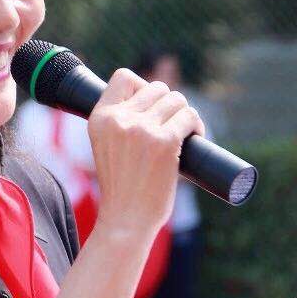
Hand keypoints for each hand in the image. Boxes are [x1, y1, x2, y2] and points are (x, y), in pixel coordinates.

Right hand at [87, 68, 204, 234]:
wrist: (125, 220)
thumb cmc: (121, 189)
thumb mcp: (107, 147)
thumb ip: (121, 123)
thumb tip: (155, 102)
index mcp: (100, 118)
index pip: (124, 77)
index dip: (142, 87)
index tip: (150, 109)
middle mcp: (119, 119)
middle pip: (157, 87)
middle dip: (169, 105)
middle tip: (172, 126)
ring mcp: (142, 129)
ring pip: (177, 100)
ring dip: (185, 114)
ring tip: (184, 133)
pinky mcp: (165, 142)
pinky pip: (189, 116)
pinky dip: (197, 126)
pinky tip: (194, 138)